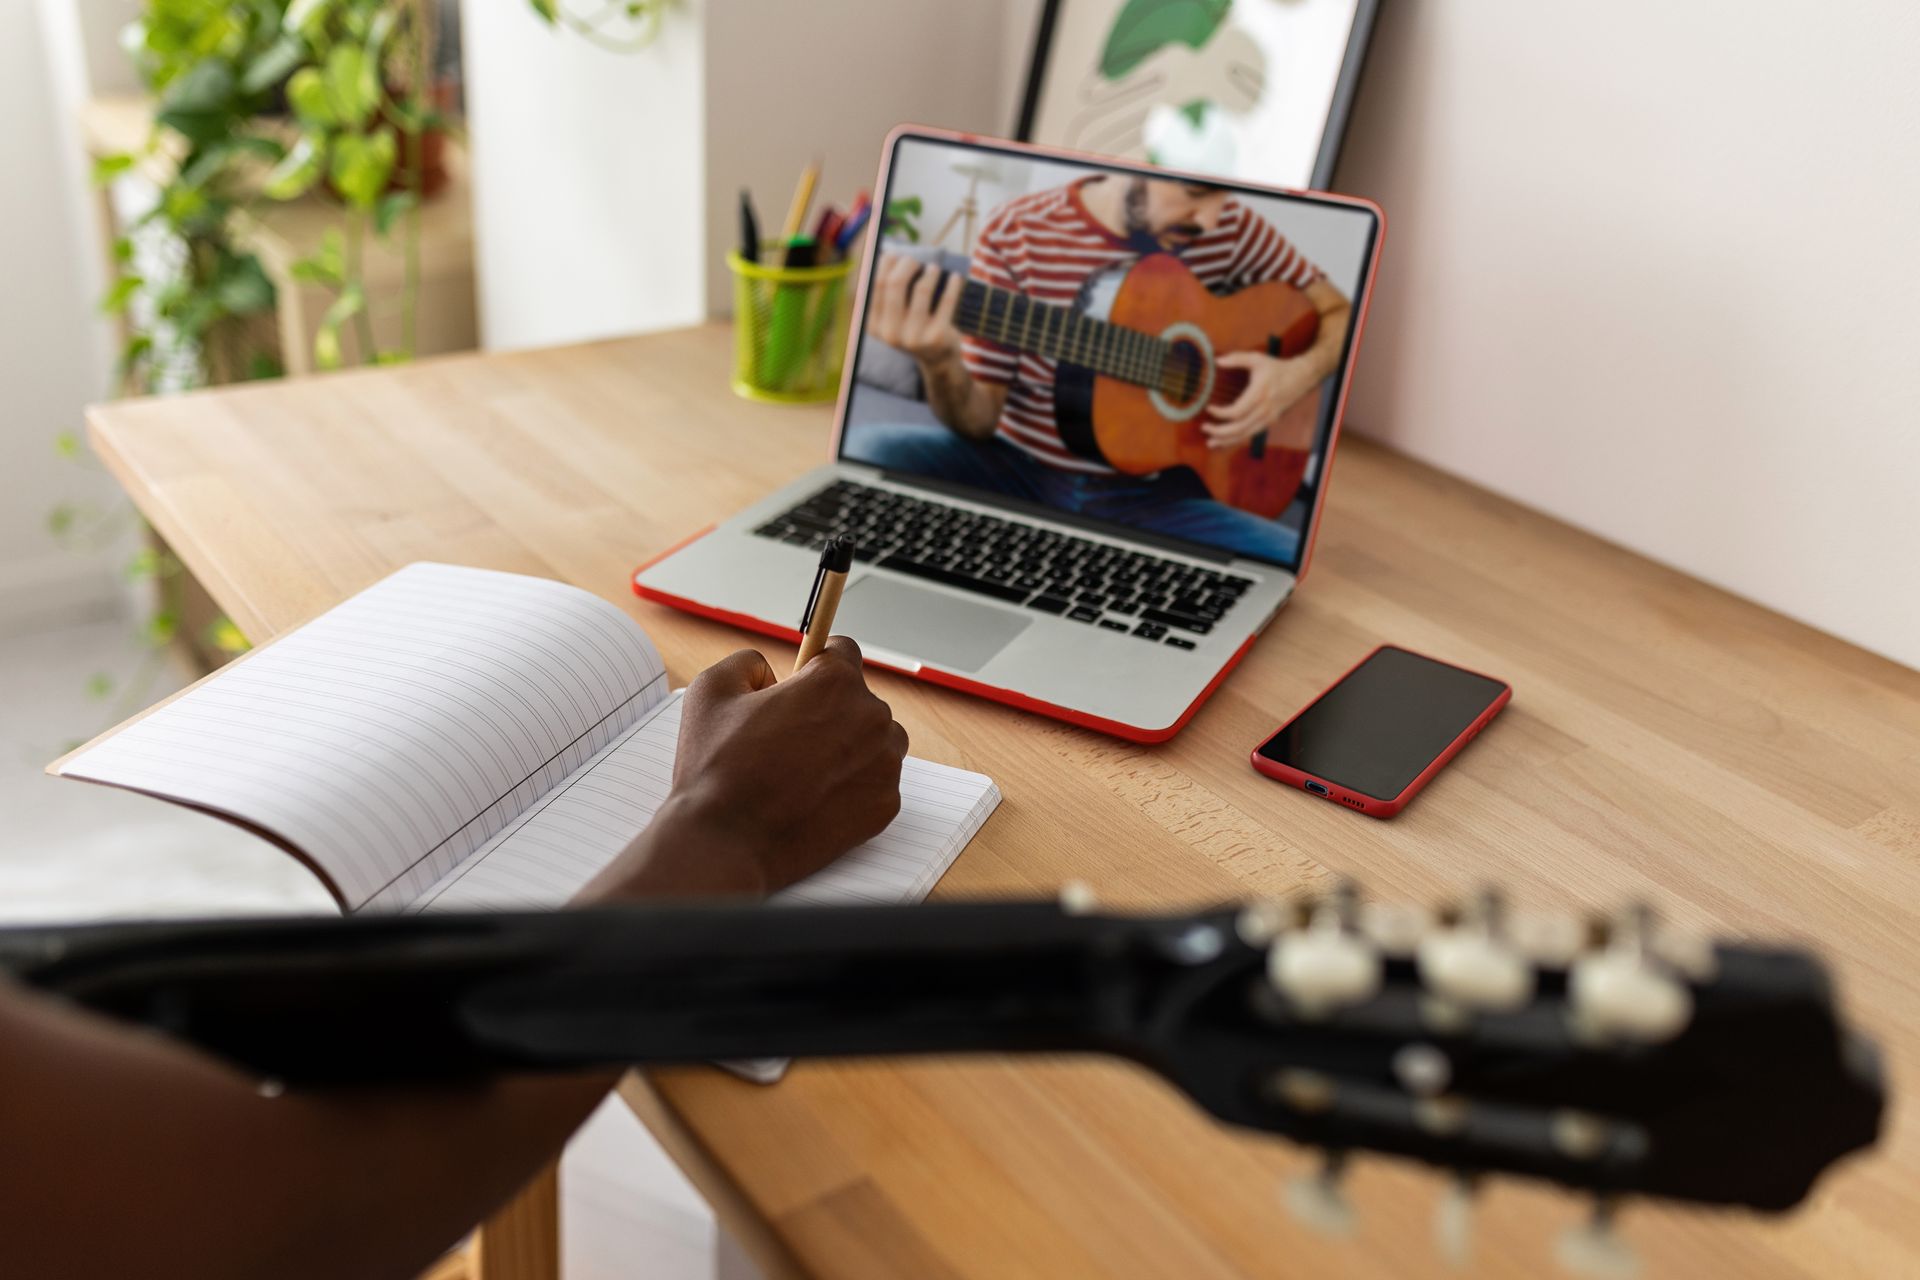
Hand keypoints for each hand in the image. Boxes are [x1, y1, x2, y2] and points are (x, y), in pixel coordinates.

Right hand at [580, 640, 907, 901]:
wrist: (726, 842)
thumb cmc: (716, 768)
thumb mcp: (712, 690)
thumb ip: (748, 662)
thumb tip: (770, 671)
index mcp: (834, 681)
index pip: (843, 650)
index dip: (817, 665)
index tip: (805, 681)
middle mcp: (871, 716)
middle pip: (860, 699)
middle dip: (831, 711)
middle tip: (790, 738)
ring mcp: (884, 763)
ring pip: (876, 740)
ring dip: (850, 747)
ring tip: (804, 770)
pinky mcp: (885, 804)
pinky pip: (876, 781)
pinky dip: (853, 786)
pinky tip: (816, 797)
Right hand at [865, 252, 963, 365]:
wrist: (937, 359)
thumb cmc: (913, 327)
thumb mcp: (893, 316)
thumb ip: (886, 290)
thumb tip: (887, 251)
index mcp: (874, 325)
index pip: (874, 285)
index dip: (885, 264)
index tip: (894, 254)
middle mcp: (890, 333)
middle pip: (895, 283)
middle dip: (906, 264)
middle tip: (914, 259)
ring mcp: (914, 337)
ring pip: (921, 290)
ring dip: (930, 272)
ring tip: (934, 268)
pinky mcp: (937, 337)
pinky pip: (946, 301)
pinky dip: (953, 285)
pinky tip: (956, 278)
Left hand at [1202, 351, 1326, 451]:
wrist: (1300, 378)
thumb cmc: (1276, 368)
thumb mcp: (1257, 358)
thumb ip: (1237, 358)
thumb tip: (1217, 361)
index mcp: (1260, 394)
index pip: (1237, 411)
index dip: (1221, 413)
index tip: (1209, 407)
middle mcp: (1264, 410)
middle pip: (1239, 428)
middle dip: (1220, 431)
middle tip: (1204, 428)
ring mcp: (1268, 418)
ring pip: (1245, 435)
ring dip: (1226, 440)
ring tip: (1210, 442)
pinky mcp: (1269, 422)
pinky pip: (1250, 435)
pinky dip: (1236, 440)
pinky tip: (1224, 441)